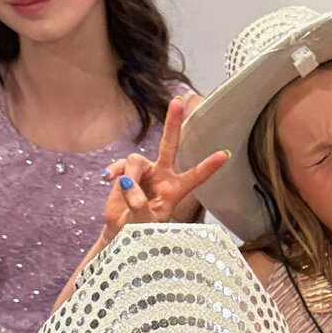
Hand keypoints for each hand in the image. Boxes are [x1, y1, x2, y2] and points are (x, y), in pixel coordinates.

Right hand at [98, 98, 226, 241]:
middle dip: (173, 123)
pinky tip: (106, 179)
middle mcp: (163, 175)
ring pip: (136, 161)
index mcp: (175, 190)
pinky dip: (113, 172)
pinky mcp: (126, 171)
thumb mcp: (144, 223)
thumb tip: (128, 183)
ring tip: (127, 196)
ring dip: (130, 178)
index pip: (195, 176)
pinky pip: (120, 165)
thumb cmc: (140, 229)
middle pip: (170, 145)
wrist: (121, 230)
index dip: (209, 166)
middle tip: (178, 102)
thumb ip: (139, 205)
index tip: (225, 154)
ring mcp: (145, 171)